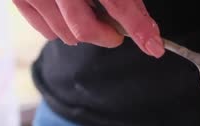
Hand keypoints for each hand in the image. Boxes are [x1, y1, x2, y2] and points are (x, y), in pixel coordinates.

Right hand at [12, 0, 164, 56]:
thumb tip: (147, 31)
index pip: (117, 4)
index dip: (138, 28)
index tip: (154, 46)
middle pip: (85, 29)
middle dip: (107, 36)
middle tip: (117, 31)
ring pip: (65, 34)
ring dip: (84, 32)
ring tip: (90, 13)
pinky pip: (46, 31)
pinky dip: (62, 30)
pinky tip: (69, 13)